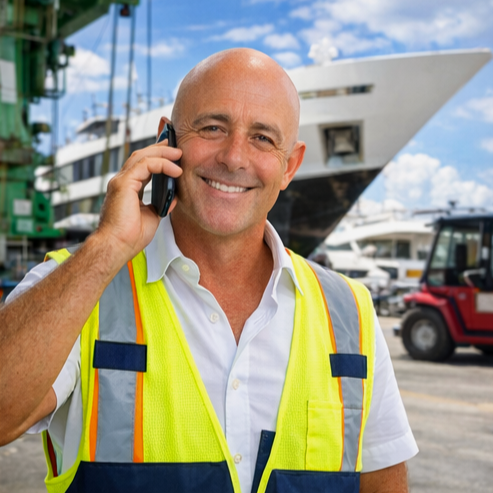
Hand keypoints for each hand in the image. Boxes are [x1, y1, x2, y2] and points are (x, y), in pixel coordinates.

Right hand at [96, 137, 182, 263]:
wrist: (117, 246)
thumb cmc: (130, 236)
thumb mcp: (152, 216)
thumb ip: (160, 204)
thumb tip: (173, 197)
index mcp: (127, 189)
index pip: (142, 166)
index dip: (158, 158)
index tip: (173, 156)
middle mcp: (122, 182)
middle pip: (141, 156)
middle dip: (160, 149)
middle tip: (177, 148)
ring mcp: (121, 181)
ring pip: (142, 156)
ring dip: (162, 153)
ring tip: (179, 154)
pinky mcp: (123, 183)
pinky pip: (145, 165)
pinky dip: (162, 164)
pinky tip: (175, 169)